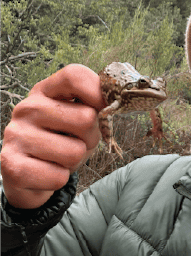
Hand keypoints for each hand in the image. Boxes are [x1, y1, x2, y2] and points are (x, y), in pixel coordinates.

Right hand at [1, 64, 104, 208]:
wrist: (26, 175)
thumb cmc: (62, 141)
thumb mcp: (79, 118)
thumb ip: (95, 105)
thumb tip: (115, 101)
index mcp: (44, 91)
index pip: (74, 76)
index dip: (98, 93)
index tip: (102, 110)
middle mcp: (26, 108)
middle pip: (86, 118)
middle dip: (90, 138)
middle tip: (75, 143)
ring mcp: (15, 135)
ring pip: (74, 152)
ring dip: (74, 161)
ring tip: (58, 158)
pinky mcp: (11, 164)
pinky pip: (58, 176)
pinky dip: (59, 179)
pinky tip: (45, 172)